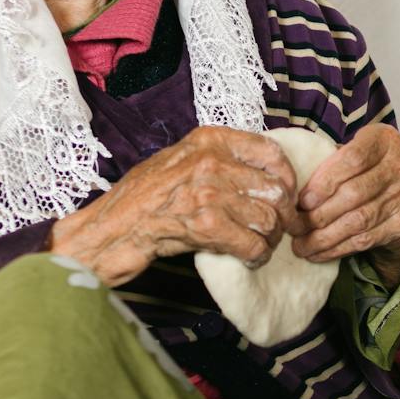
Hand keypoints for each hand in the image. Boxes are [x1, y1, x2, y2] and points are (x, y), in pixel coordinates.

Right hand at [48, 127, 298, 285]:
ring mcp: (210, 193)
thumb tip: (263, 172)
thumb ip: (219, 158)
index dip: (287, 179)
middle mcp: (212, 161)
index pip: (271, 152)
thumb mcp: (181, 160)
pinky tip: (248, 259)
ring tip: (258, 245)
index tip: (285, 196)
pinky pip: (254, 245)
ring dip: (269, 239)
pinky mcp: (206, 226)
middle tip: (275, 230)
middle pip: (275, 191)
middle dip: (281, 216)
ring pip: (268, 220)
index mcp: (209, 140)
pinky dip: (257, 257)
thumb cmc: (144, 197)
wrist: (113, 228)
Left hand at [292, 124, 399, 282]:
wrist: (395, 193)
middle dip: (318, 215)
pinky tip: (318, 253)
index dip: (324, 182)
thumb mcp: (347, 155)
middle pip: (354, 193)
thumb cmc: (361, 170)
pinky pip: (366, 239)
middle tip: (293, 227)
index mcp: (384, 140)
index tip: (301, 201)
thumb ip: (326, 163)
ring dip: (324, 237)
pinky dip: (338, 249)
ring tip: (300, 245)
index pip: (353, 159)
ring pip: (358, 221)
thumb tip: (289, 188)